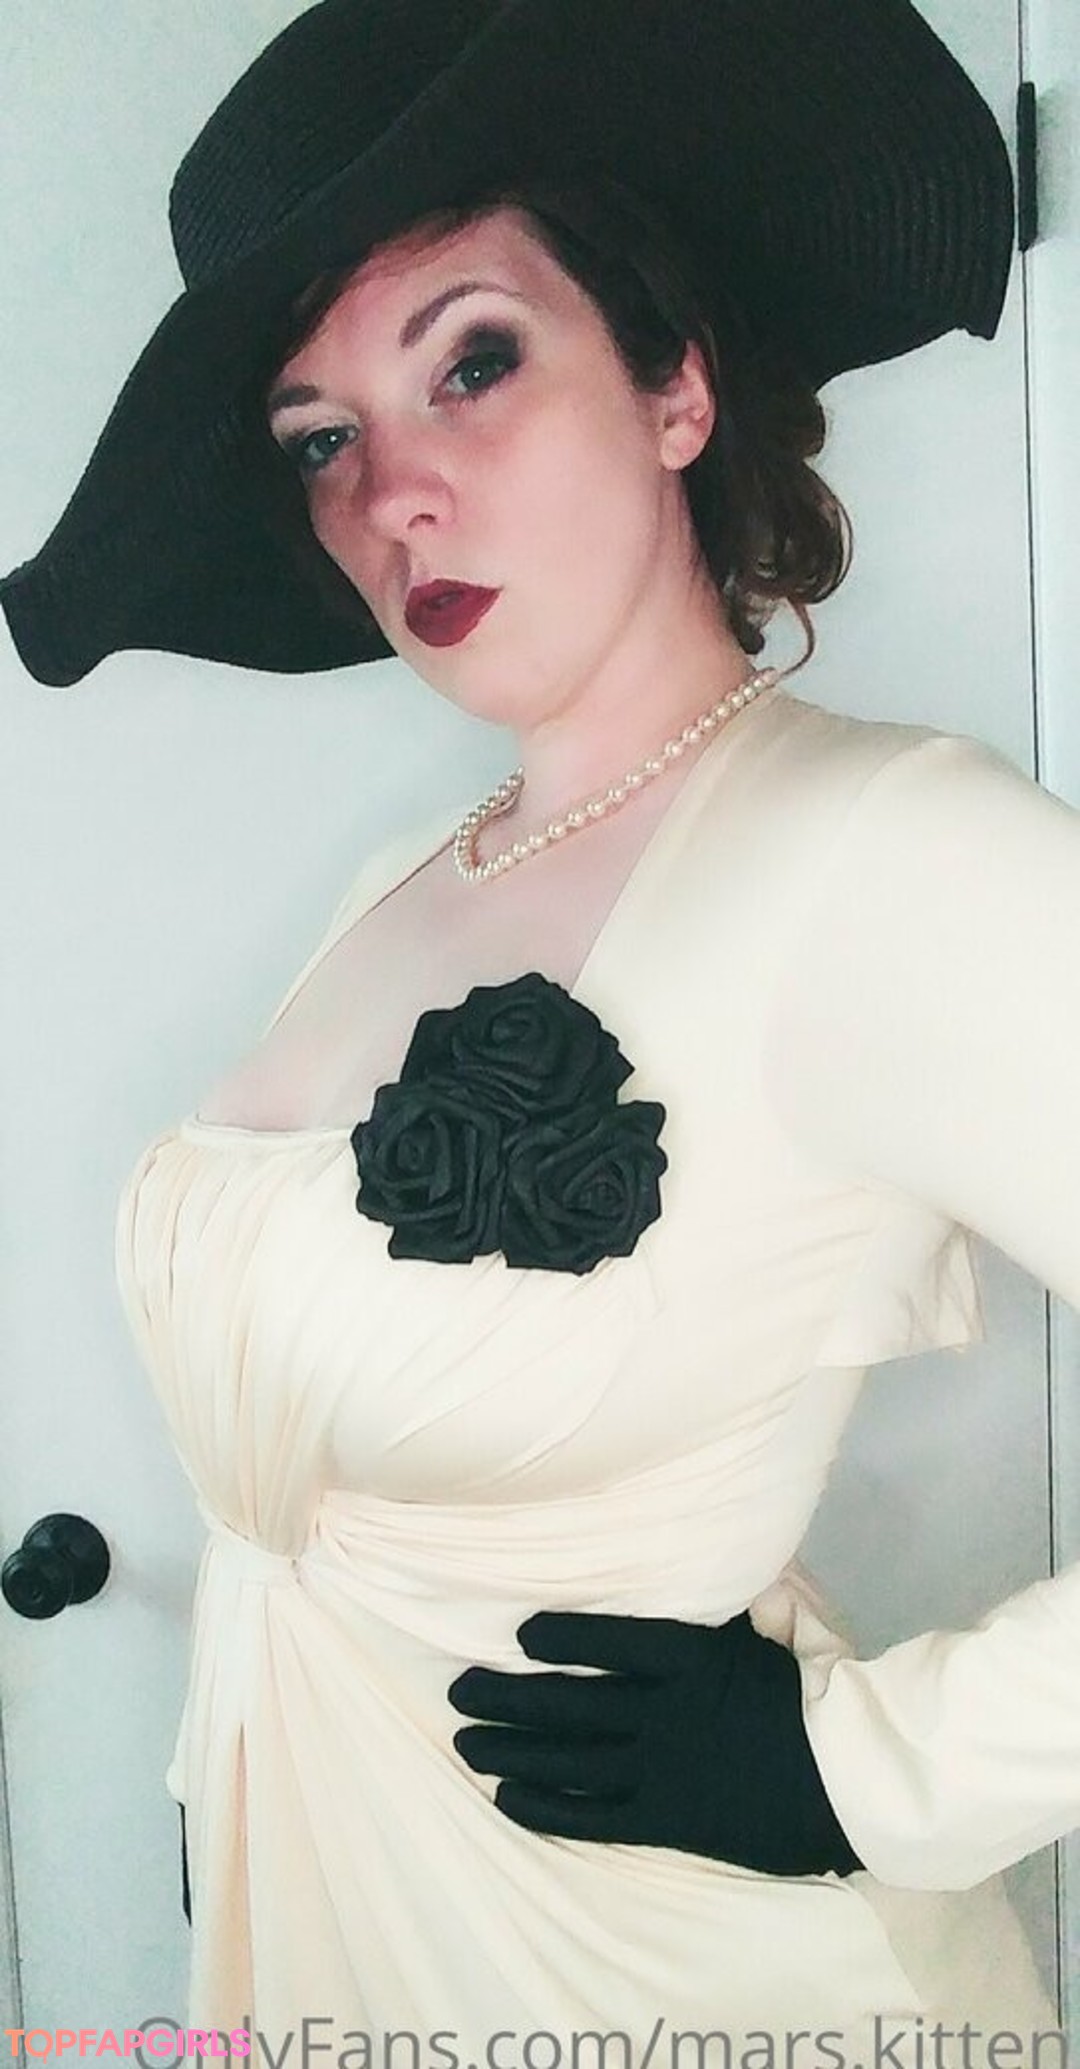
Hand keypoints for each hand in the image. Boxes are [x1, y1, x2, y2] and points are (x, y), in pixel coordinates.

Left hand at [447, 1608, 862, 1878]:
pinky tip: (506, 1798)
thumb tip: (730, 1566)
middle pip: (566, 1703)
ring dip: (508, 1750)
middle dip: (504, 1697)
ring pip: (566, 1759)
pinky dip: (544, 1807)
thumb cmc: (821, 1697)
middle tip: (457, 1692)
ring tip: (465, 1742)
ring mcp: (661, 1770)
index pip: (608, 1641)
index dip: (558, 1638)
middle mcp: (664, 1712)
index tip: (519, 1633)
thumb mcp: (786, 1633)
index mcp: (693, 1658)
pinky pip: (590, 1815)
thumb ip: (745, 1603)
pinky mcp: (666, 1821)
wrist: (855, 1784)